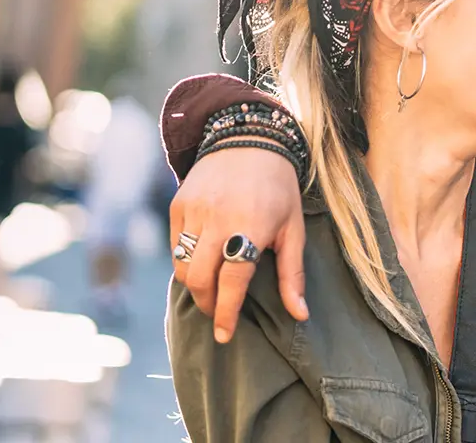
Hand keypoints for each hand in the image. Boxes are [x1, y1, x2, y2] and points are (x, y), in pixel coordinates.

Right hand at [170, 142, 308, 341]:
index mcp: (251, 228)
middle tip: (218, 313)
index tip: (225, 335)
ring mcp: (194, 211)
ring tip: (210, 290)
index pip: (231, 282)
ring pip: (182, 266)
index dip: (226, 313)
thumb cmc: (278, 188)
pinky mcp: (178, 205)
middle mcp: (218, 220)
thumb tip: (299, 315)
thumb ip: (292, 274)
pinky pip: (176, 245)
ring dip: (194, 286)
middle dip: (207, 305)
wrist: (249, 140)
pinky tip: (202, 263)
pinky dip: (185, 261)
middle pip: (199, 280)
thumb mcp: (294, 228)